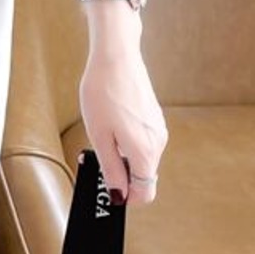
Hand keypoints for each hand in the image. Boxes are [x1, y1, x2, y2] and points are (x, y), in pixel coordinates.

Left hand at [78, 36, 167, 206]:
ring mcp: (158, 129)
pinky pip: (143, 141)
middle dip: (122, 174)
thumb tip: (118, 195)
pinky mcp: (154, 117)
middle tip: (96, 155)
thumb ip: (110, 168)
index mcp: (145, 152)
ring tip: (100, 133)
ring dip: (123, 156)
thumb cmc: (103, 93)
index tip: (108, 188)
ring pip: (143, 158)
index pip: (146, 192)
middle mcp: (158, 143)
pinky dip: (128, 141)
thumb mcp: (99, 135)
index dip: (127, 196)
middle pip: (144, 176)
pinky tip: (110, 122)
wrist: (117, 57)